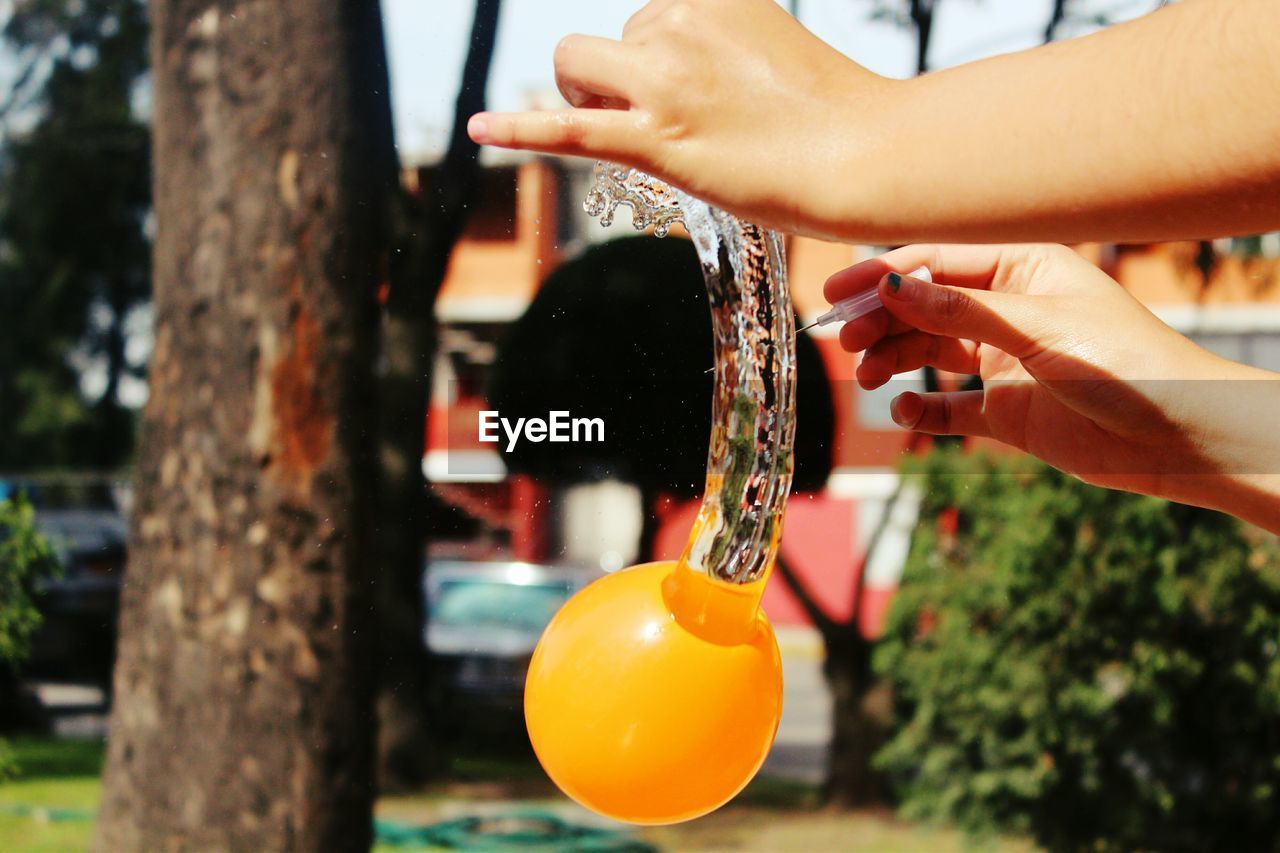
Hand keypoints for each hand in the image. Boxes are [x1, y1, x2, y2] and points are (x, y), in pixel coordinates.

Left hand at [466, 0, 893, 237]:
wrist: (863, 154)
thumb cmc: (830, 112)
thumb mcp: (771, 44)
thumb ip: (723, 42)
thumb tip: (693, 76)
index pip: (645, 17)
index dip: (653, 58)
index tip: (683, 89)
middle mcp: (678, 21)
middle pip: (608, 44)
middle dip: (620, 80)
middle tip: (677, 123)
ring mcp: (664, 82)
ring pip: (575, 70)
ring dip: (589, 98)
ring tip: (641, 134)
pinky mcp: (656, 141)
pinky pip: (566, 132)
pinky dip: (517, 129)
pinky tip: (478, 130)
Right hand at [828, 244, 1279, 530]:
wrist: (1178, 440)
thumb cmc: (1126, 365)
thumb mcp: (1037, 328)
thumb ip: (960, 309)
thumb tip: (891, 286)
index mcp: (1023, 269)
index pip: (937, 261)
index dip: (883, 274)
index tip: (837, 292)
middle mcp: (1009, 309)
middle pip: (924, 307)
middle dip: (881, 320)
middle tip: (844, 342)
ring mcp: (1005, 360)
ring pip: (928, 352)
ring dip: (892, 360)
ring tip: (866, 377)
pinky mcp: (1007, 410)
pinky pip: (949, 405)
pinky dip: (922, 407)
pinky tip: (903, 409)